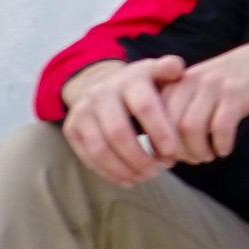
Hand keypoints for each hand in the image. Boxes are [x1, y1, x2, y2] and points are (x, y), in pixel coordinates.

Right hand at [57, 58, 175, 185]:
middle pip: (118, 132)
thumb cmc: (144, 86)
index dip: (160, 132)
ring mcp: (83, 110)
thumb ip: (170, 70)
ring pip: (100, 148)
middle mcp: (102, 92)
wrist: (105, 84)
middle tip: (160, 170)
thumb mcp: (158, 73)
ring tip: (146, 176)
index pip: (144, 106)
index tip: (173, 153)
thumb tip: (177, 67)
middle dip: (140, 156)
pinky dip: (109, 173)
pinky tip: (129, 180)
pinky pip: (88, 156)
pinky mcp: (71, 128)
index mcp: (129, 78)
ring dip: (124, 168)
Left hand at [131, 32, 248, 166]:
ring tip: (208, 156)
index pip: (157, 117)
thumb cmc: (237, 80)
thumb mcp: (204, 87)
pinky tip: (225, 149)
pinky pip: (220, 126)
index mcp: (179, 80)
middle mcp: (192, 80)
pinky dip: (220, 144)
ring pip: (191, 127)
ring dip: (198, 150)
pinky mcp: (237, 92)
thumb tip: (167, 148)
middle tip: (193, 160)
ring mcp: (214, 85)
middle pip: (171, 125)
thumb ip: (184, 108)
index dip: (160, 143)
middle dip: (180, 151)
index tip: (171, 158)